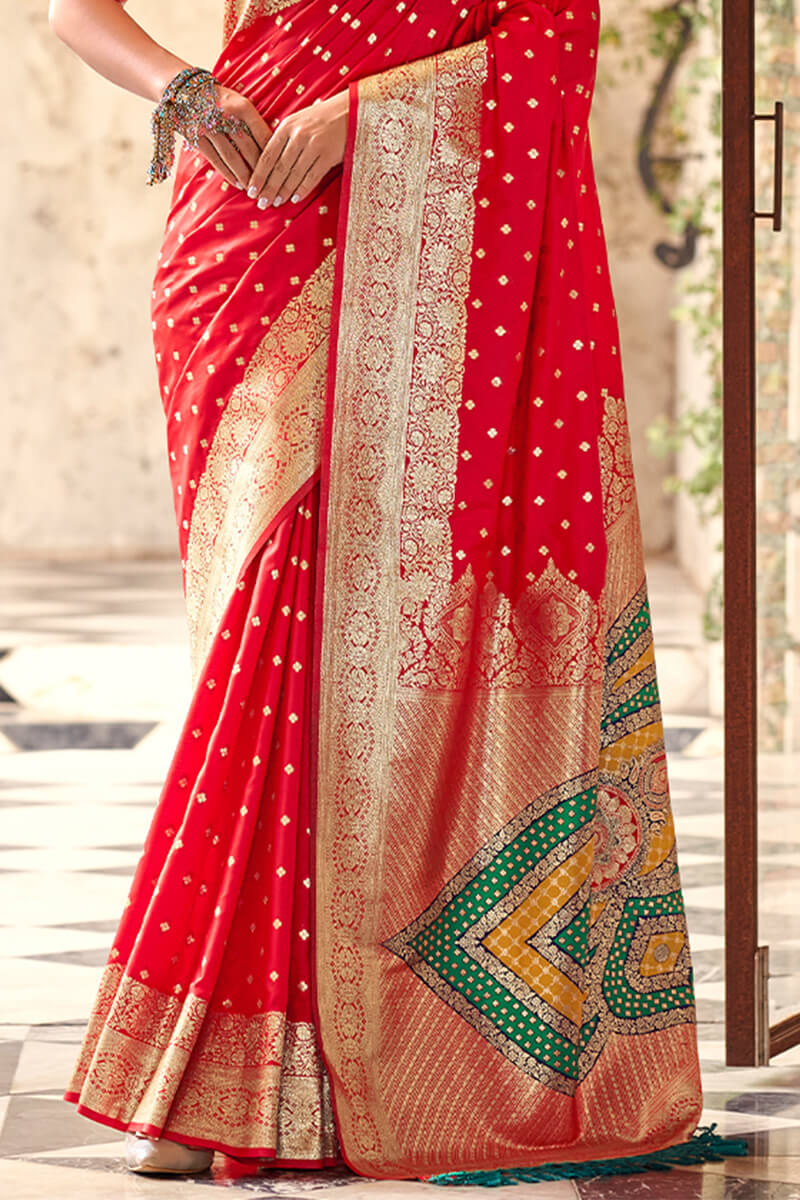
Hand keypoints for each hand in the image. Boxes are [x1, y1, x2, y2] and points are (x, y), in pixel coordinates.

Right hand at [194, 84, 271, 189]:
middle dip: (260, 171)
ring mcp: (210, 127)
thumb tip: (273, 148)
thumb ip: (253, 122)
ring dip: (245, 176)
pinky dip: (228, 174)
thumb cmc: (219, 100)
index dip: (273, 155)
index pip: (262, 135)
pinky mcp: (196, 138)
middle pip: (249, 148)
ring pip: (233, 157)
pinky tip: (238, 183)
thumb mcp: (238, 102)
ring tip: (254, 189)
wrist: (183, 90)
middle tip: (270, 187)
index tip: (281, 170)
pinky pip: (216, 160)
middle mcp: (226, 116)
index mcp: (242, 106)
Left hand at [246, 90, 348, 207]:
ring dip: (284, 191)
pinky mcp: (328, 155)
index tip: (251, 190)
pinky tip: (295, 198)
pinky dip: (302, 189)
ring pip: (294, 174)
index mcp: (287, 126)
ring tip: (276, 203)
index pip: (267, 155)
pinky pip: (312, 177)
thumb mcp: (299, 122)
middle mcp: (298, 135)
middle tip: (261, 203)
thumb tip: (268, 164)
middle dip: (268, 188)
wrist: (351, 110)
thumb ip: (284, 139)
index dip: (258, 175)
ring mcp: (314, 145)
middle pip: (278, 168)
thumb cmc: (322, 118)